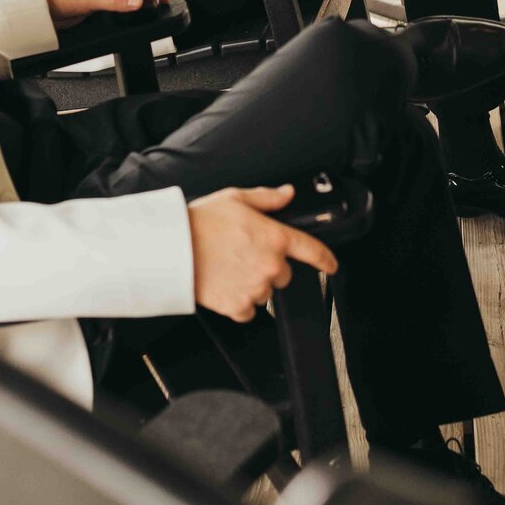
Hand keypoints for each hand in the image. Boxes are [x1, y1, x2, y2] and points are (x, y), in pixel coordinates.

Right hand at [188, 186, 337, 322]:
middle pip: (283, 274)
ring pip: (266, 292)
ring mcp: (256, 288)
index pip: (313, 251)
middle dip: (269, 266)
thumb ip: (267, 198)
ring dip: (254, 284)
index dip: (326, 259)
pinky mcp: (239, 307)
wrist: (174, 249)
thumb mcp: (236, 198)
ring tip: (229, 268)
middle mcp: (271, 265)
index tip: (331, 265)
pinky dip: (240, 302)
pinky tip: (225, 285)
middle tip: (244, 254)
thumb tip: (287, 194)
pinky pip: (249, 310)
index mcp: (275, 237)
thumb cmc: (201, 222)